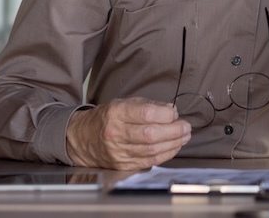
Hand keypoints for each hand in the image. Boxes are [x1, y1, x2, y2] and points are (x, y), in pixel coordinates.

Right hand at [65, 97, 190, 169]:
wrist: (82, 138)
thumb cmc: (107, 118)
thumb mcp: (124, 103)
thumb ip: (149, 106)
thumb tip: (172, 111)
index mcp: (117, 112)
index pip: (146, 114)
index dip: (166, 115)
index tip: (176, 114)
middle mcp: (116, 132)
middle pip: (151, 135)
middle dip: (174, 131)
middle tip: (186, 127)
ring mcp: (118, 151)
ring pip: (152, 150)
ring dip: (173, 144)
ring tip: (184, 137)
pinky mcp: (122, 165)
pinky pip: (148, 161)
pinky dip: (165, 155)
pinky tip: (174, 147)